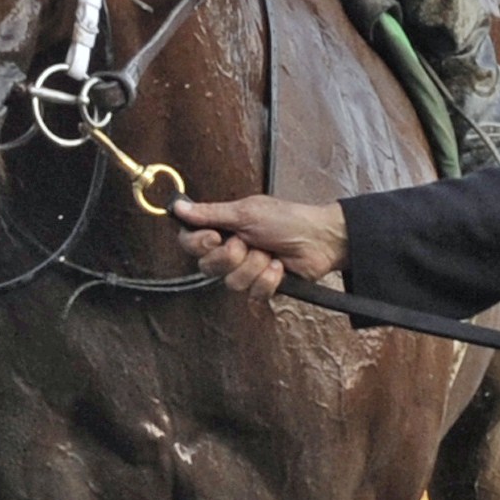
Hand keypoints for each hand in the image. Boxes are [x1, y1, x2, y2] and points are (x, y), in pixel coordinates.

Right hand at [172, 194, 347, 296]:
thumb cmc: (287, 219)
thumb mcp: (246, 212)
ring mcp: (246, 270)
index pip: (190, 242)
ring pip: (231, 282)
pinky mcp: (261, 287)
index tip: (214, 237)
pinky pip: (253, 293)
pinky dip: (268, 279)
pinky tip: (279, 267)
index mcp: (222, 229)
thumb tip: (179, 206)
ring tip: (269, 253)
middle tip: (248, 243)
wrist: (320, 239)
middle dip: (231, 256)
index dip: (198, 244)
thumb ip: (210, 213)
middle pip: (207, 266)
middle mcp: (230, 251)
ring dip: (254, 266)